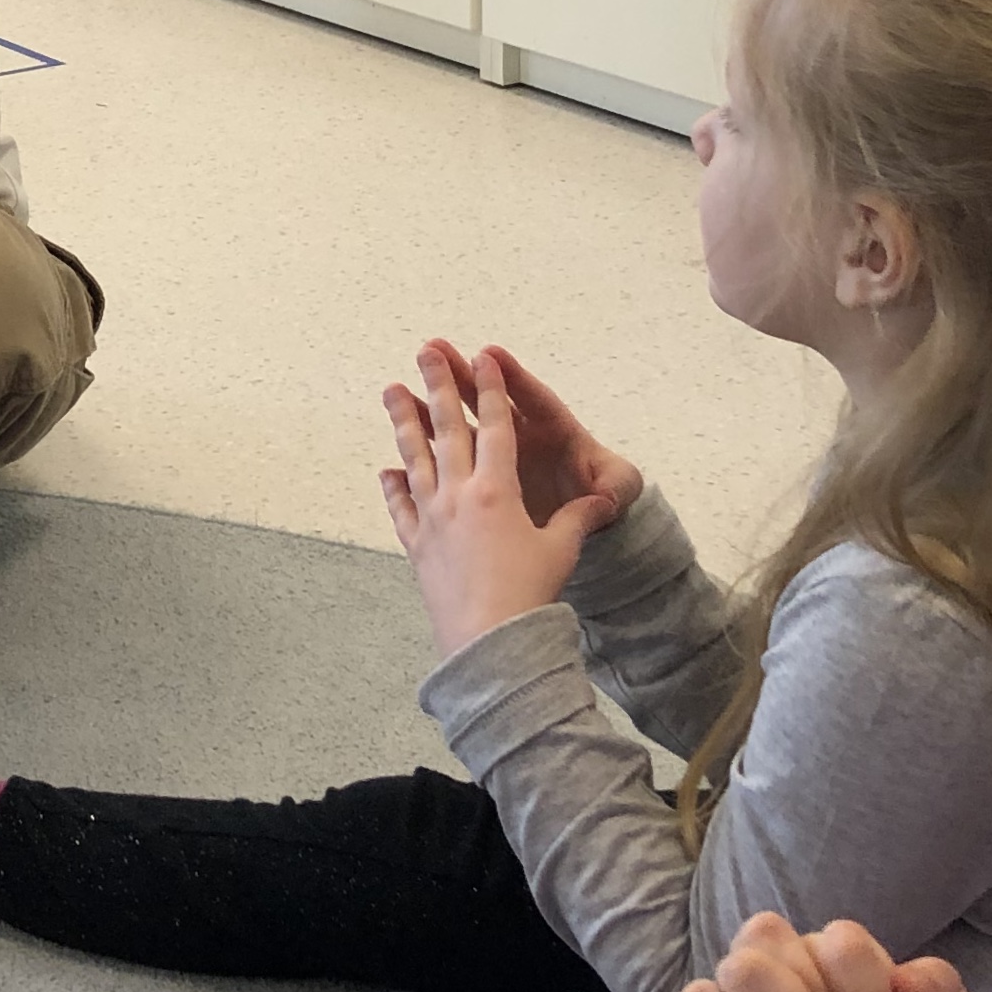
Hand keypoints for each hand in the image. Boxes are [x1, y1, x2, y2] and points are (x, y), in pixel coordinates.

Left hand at [379, 344, 622, 656]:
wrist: (488, 641)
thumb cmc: (529, 594)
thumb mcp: (560, 550)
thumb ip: (576, 519)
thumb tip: (603, 501)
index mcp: (497, 490)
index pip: (497, 427)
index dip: (493, 389)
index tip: (485, 357)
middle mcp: (459, 496)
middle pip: (448, 429)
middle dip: (439, 385)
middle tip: (426, 350)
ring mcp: (432, 518)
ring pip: (414, 458)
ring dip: (403, 421)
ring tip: (391, 389)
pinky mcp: (416, 545)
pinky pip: (401, 508)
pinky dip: (394, 488)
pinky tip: (387, 471)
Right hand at [419, 340, 642, 533]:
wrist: (586, 523)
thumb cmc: (603, 497)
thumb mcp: (621, 488)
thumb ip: (618, 485)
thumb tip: (611, 494)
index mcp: (555, 431)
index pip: (532, 398)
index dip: (512, 378)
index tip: (489, 354)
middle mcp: (521, 437)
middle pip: (486, 401)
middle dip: (459, 375)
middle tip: (431, 349)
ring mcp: (497, 458)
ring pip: (459, 429)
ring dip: (430, 409)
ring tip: (397, 390)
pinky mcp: (481, 479)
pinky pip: (449, 464)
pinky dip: (425, 458)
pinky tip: (396, 453)